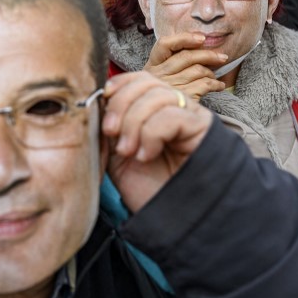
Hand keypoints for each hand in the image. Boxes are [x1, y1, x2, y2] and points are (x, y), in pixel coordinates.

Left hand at [103, 71, 212, 211]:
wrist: (172, 218)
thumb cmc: (148, 188)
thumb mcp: (117, 155)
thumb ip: (110, 128)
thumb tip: (97, 103)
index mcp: (153, 111)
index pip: (138, 79)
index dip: (118, 86)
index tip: (101, 103)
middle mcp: (174, 108)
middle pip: (146, 83)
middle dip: (121, 105)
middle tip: (111, 133)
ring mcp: (189, 116)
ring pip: (157, 95)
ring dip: (134, 122)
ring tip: (129, 152)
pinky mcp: (201, 128)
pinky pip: (172, 115)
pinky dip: (152, 134)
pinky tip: (147, 155)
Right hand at [143, 32, 226, 98]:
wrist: (159, 121)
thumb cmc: (164, 96)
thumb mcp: (159, 78)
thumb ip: (172, 63)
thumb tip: (200, 45)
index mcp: (151, 66)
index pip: (164, 44)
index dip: (184, 38)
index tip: (201, 39)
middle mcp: (159, 76)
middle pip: (187, 57)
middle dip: (208, 55)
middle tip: (222, 57)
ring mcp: (170, 87)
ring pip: (198, 70)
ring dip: (211, 72)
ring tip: (214, 76)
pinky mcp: (182, 99)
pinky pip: (204, 85)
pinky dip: (215, 84)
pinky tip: (219, 86)